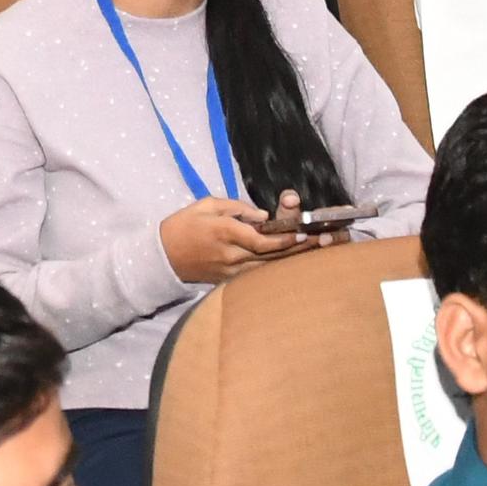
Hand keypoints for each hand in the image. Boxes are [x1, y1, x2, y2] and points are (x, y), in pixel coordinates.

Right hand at [160, 195, 323, 284]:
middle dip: (299, 246)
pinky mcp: (229, 280)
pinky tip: (295, 263)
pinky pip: (258, 274)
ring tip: (317, 251)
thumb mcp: (207, 205)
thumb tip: (263, 216)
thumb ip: (237, 208)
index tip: (303, 231)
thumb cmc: (184, 225)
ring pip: (268, 266)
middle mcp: (231, 255)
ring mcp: (231, 271)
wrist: (163, 256)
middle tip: (323, 240)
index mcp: (224, 232)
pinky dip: (277, 268)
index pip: (261, 239)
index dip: (284, 237)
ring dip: (293, 259)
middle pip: (271, 254)